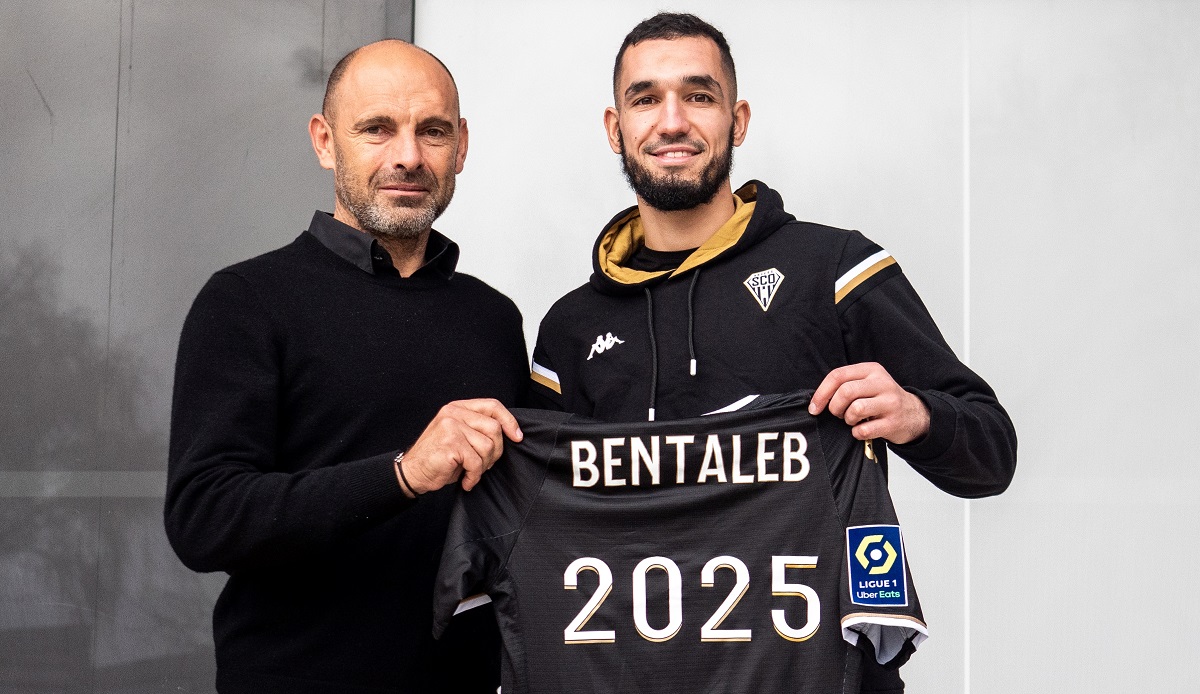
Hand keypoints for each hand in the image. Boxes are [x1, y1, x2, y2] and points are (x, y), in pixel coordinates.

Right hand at [396, 399, 522, 495]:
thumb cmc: (439, 458)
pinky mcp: (450, 442)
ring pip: (487, 446)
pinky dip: (474, 476)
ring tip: (472, 472)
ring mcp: (451, 426)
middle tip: (484, 464)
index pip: (492, 406)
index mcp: (458, 408)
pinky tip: (466, 480)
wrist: (413, 472)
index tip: (517, 437)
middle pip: (494, 428)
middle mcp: (454, 413)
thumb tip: (511, 433)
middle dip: (496, 451)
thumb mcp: (461, 436)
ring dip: (483, 465)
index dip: (509, 421)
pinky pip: (476, 461)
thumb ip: (479, 429)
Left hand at [808, 362, 929, 443]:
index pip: (838, 375)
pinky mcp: (893, 422)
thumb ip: (846, 384)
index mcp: (871, 370)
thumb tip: (816, 400)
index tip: (814, 408)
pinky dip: (857, 433)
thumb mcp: (867, 383)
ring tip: (853, 420)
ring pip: (855, 409)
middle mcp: (882, 383)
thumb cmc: (881, 399)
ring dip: (847, 419)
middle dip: (834, 407)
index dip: (821, 393)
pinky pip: (865, 430)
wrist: (913, 414)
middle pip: (846, 392)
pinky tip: (862, 430)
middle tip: (838, 414)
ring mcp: (890, 402)